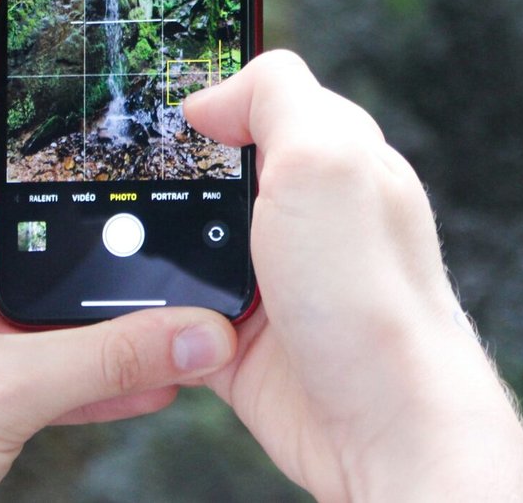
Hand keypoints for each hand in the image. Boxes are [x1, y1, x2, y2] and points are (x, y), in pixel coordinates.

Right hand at [185, 54, 522, 500]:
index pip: (267, 100)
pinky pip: (174, 311)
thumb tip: (213, 97)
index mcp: (337, 159)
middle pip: (212, 172)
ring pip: (183, 242)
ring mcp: (274, 278)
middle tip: (141, 190)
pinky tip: (150, 312)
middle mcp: (308, 215)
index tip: (170, 119)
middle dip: (170, 180)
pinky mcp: (241, 338)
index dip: (216, 103)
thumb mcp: (327, 158)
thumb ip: (277, 99)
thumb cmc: (373, 297)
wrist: (382, 426)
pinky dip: (153, 313)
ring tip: (143, 257)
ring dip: (155, 251)